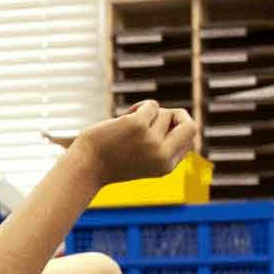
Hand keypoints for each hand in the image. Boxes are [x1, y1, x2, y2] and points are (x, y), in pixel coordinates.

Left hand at [70, 101, 196, 185]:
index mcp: (167, 167)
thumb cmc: (111, 162)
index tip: (158, 132)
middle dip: (178, 117)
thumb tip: (179, 116)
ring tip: (128, 127)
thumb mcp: (144, 160)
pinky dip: (140, 106)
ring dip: (147, 115)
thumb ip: (164, 144)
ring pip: (164, 114)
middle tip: (156, 119)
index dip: (176, 131)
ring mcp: (151, 140)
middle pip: (190, 126)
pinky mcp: (138, 126)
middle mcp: (162, 156)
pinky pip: (151, 105)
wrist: (83, 168)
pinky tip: (125, 116)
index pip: (189, 140)